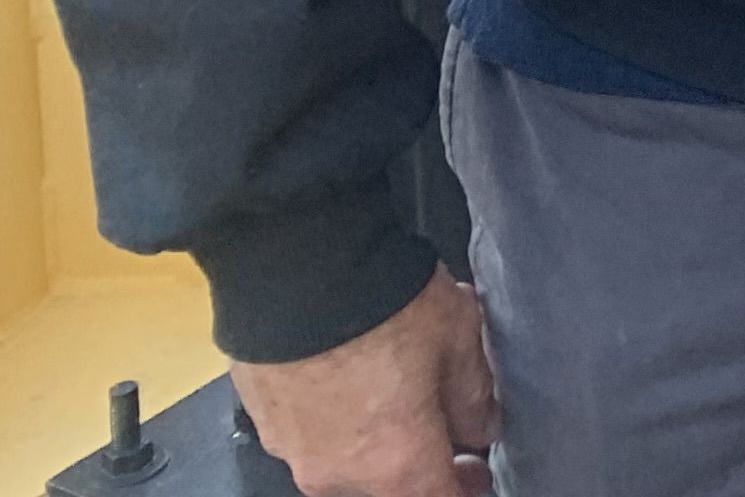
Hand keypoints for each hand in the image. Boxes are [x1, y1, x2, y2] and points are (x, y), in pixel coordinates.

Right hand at [233, 267, 495, 496]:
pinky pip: (311, 437)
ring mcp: (293, 452)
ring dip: (376, 443)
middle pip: (388, 488)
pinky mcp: (262, 422)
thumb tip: (481, 430)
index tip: (477, 470)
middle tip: (447, 433)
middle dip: (421, 466)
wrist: (294, 272)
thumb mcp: (458, 339)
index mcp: (395, 464)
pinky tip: (352, 379)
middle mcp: (338, 475)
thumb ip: (473, 396)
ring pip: (347, 466)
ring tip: (397, 392)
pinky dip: (337, 422)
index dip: (464, 489)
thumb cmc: (386, 307)